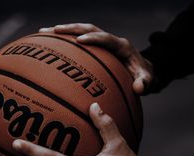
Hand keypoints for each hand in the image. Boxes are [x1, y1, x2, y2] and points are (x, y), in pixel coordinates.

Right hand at [39, 23, 153, 94]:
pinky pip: (80, 41)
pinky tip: (52, 44)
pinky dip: (67, 41)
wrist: (142, 68)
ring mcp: (103, 42)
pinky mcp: (97, 47)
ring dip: (65, 31)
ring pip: (82, 31)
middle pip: (90, 28)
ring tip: (45, 32)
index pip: (106, 38)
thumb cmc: (143, 74)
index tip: (79, 40)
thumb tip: (138, 88)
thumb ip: (144, 83)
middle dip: (72, 28)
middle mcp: (111, 41)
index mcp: (122, 46)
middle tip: (54, 30)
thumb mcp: (147, 79)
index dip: (94, 38)